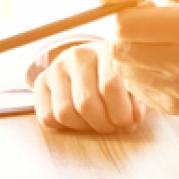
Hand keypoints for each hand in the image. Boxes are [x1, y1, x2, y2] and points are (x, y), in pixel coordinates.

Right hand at [32, 41, 146, 132]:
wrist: (92, 61)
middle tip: (113, 127)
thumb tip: (135, 117)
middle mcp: (78, 55)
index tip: (129, 123)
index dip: (121, 113)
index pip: (110, 86)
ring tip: (97, 124)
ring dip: (84, 128)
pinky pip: (47, 116)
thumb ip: (138, 100)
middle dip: (103, 125)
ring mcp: (56, 67)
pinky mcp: (41, 81)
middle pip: (86, 103)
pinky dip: (64, 127)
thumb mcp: (133, 83)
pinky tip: (79, 120)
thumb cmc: (117, 75)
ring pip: (64, 112)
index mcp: (106, 50)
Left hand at [103, 0, 178, 115]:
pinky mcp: (176, 108)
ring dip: (132, 55)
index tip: (146, 8)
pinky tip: (165, 64)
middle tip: (149, 27)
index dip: (127, 12)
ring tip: (158, 45)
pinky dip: (142, 74)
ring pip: (123, 71)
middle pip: (119, 50)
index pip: (125, 24)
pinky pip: (135, 89)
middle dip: (125, 35)